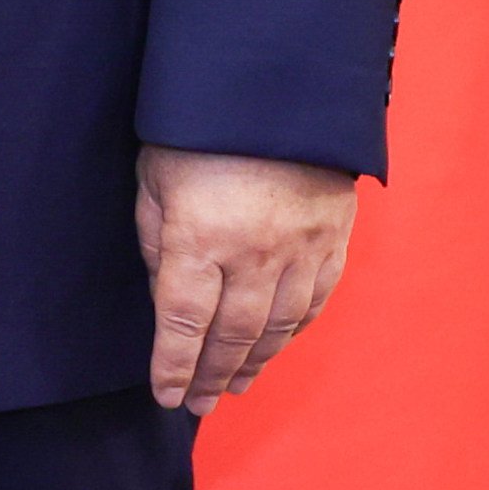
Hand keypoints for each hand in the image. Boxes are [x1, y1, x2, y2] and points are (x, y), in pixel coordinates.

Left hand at [137, 143, 358, 411]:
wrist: (281, 84)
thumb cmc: (200, 124)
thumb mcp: (155, 173)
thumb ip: (156, 237)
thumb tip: (163, 291)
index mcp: (201, 236)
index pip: (183, 321)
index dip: (174, 365)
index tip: (166, 395)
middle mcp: (254, 254)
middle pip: (232, 335)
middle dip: (212, 376)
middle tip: (199, 405)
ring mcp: (301, 250)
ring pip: (277, 328)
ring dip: (253, 364)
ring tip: (233, 388)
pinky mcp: (333, 240)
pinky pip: (314, 303)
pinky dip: (293, 334)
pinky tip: (275, 347)